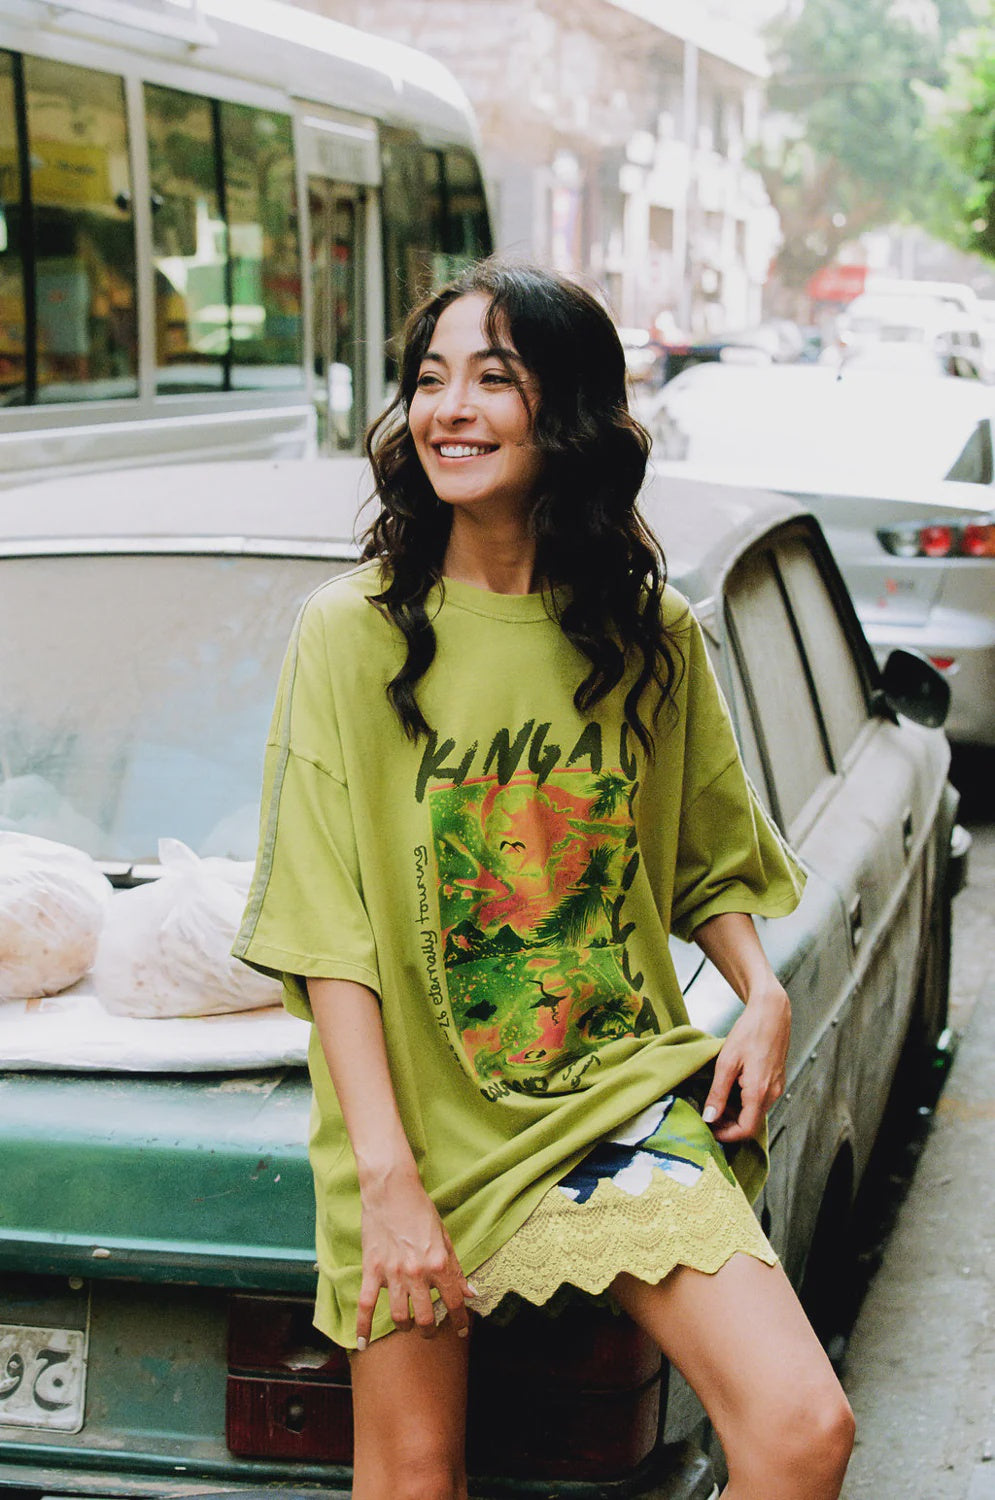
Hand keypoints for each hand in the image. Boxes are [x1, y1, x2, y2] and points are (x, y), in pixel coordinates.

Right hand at [356, 1164, 474, 1348]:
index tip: (461, 1331)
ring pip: (399, 1316)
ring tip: (408, 1326)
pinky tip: (362, 1342)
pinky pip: (365, 1304)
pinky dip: (362, 1326)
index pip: (453, 1302)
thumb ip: (456, 1269)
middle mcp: (417, 1272)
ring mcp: (392, 1273)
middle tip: (431, 1330)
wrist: (391, 1190)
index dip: (460, 1321)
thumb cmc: (420, 1211)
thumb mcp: (445, 1238)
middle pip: (425, 1318)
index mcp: (438, 1263)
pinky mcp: (372, 1269)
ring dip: (406, 1327)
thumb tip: (470, 1294)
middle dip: (430, 1330)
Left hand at [701, 983, 789, 1142]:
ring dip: (735, 1112)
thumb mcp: (727, 1063)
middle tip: (707, 1116)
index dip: (726, 1135)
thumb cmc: (749, 1033)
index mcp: (760, 1092)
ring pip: (754, 1112)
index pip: (745, 1130)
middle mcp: (772, 1094)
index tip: (709, 1131)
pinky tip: (729, 1089)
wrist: (771, 1013)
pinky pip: (759, 1100)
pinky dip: (743, 1102)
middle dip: (729, 1124)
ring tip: (715, 1100)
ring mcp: (776, 1088)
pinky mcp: (776, 1081)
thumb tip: (709, 1118)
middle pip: (750, 1123)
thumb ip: (718, 1093)